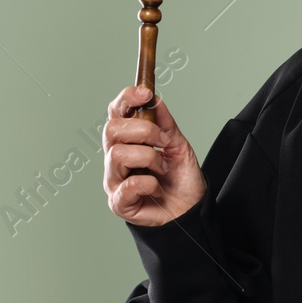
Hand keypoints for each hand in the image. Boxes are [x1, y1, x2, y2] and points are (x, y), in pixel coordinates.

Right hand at [103, 85, 206, 225]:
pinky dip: (148, 183)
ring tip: (162, 168)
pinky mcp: (118, 202)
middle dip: (142, 130)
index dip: (126, 98)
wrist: (190, 210)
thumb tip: (155, 98)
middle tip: (163, 141)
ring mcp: (114, 179)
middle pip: (111, 129)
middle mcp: (115, 157)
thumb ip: (166, 124)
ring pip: (118, 154)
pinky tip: (156, 187)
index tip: (145, 93)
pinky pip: (127, 185)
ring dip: (149, 158)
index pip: (115, 112)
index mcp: (127, 140)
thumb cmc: (180, 179)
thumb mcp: (178, 145)